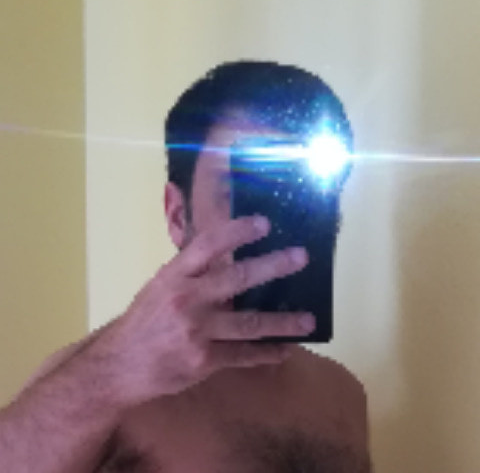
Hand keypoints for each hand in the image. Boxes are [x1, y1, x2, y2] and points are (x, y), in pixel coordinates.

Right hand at [90, 215, 313, 407]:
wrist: (119, 364)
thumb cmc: (144, 320)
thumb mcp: (161, 287)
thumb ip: (193, 274)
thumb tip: (229, 257)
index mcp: (174, 275)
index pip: (208, 245)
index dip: (237, 231)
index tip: (264, 224)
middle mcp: (187, 299)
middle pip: (236, 278)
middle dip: (272, 266)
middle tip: (301, 256)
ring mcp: (197, 331)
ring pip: (249, 323)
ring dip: (283, 321)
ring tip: (309, 319)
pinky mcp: (204, 360)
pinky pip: (243, 355)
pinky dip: (267, 353)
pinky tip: (285, 350)